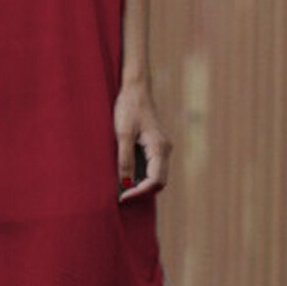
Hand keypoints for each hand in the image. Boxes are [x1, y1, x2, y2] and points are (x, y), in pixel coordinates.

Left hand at [113, 80, 172, 203]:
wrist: (135, 89)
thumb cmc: (128, 108)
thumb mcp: (122, 134)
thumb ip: (125, 159)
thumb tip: (124, 184)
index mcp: (159, 147)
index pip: (155, 181)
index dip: (139, 192)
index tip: (122, 196)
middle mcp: (165, 149)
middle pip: (159, 182)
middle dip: (141, 192)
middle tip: (121, 196)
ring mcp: (162, 148)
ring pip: (156, 176)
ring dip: (141, 185)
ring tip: (121, 189)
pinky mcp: (155, 146)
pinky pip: (152, 167)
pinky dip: (141, 176)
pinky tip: (126, 177)